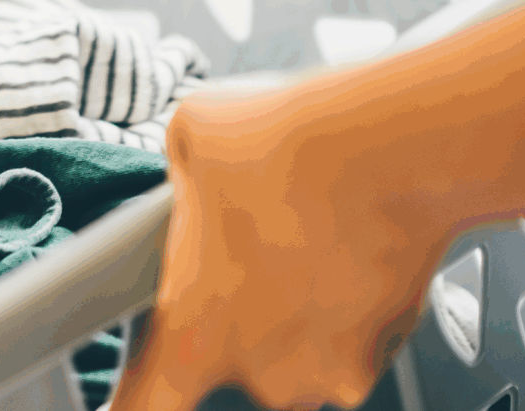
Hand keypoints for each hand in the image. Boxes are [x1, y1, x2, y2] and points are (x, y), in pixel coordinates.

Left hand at [111, 81, 449, 410]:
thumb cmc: (287, 148)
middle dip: (240, 324)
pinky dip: (348, 315)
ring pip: (295, 357)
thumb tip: (189, 183)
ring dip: (297, 322)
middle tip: (255, 261)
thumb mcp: (190, 140)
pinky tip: (346, 258)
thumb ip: (178, 187)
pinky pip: (348, 346)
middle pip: (233, 367)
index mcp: (193, 334)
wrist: (391, 152)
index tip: (133, 397)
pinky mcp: (380, 358)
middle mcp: (260, 373)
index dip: (133, 401)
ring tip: (306, 249)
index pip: (144, 406)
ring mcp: (324, 374)